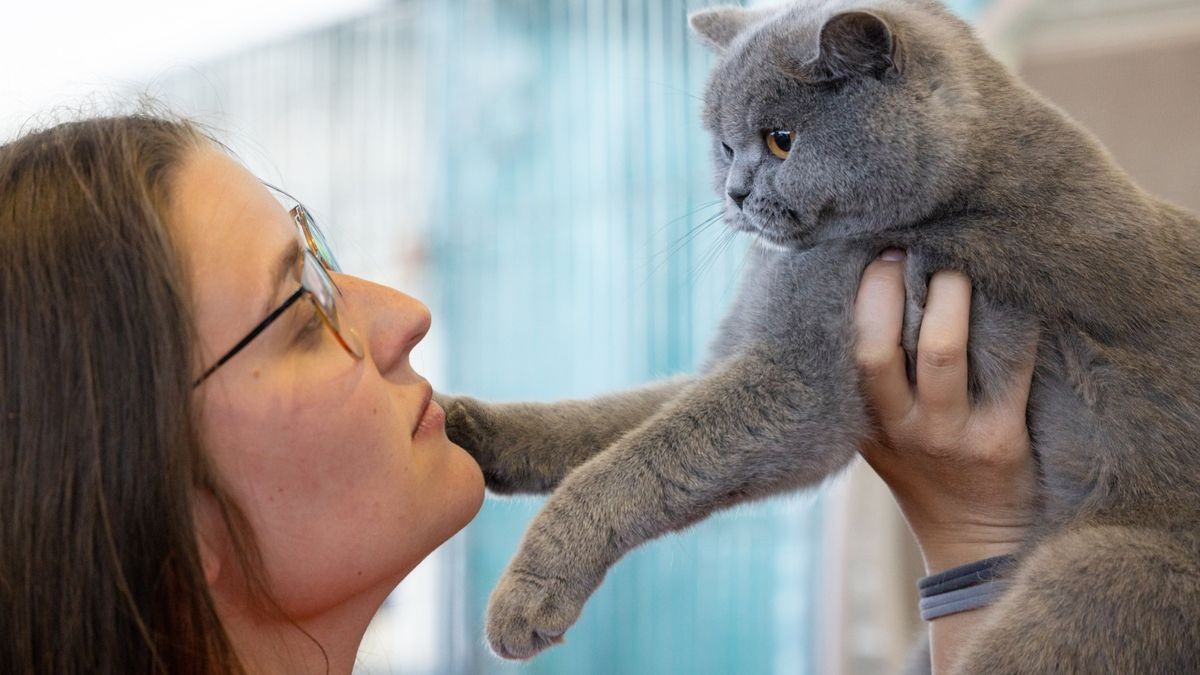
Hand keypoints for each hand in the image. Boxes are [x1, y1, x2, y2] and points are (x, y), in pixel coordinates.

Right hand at [853, 250, 1037, 572]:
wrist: (976, 536)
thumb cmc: (923, 469)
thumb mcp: (877, 433)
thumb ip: (867, 381)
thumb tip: (868, 286)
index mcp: (865, 420)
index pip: (847, 353)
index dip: (858, 299)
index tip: (871, 251)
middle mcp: (902, 428)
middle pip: (881, 350)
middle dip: (892, 290)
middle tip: (909, 243)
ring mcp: (952, 435)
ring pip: (944, 352)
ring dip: (952, 296)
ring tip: (961, 258)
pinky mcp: (1002, 441)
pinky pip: (1009, 369)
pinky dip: (1014, 326)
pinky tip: (1017, 293)